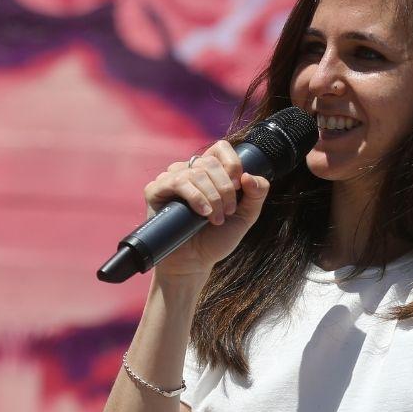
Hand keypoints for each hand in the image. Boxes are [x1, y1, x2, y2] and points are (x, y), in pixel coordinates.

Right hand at [143, 140, 270, 276]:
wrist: (194, 263)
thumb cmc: (217, 239)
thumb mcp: (246, 216)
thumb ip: (257, 194)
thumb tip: (249, 175)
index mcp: (209, 171)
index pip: (221, 148)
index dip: (233, 163)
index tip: (239, 187)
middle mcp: (189, 171)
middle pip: (210, 162)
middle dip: (225, 189)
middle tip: (228, 212)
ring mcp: (170, 179)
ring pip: (196, 172)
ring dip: (212, 196)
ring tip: (215, 219)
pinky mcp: (155, 190)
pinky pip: (177, 181)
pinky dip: (195, 197)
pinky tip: (202, 213)